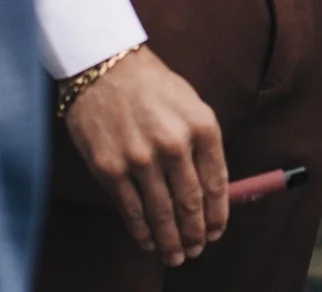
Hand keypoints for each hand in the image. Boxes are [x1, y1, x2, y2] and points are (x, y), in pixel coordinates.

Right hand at [65, 48, 228, 266]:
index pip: (216, 184)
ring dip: (170, 240)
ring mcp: (140, 158)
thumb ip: (202, 146)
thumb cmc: (152, 86)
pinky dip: (141, 231)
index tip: (216, 232)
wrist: (104, 67)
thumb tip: (211, 193)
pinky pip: (131, 210)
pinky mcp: (110, 168)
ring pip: (161, 213)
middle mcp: (174, 143)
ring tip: (175, 255)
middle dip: (194, 233)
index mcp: (201, 126)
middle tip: (195, 250)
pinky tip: (148, 240)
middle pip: (190, 204)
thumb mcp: (190, 105)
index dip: (217, 215)